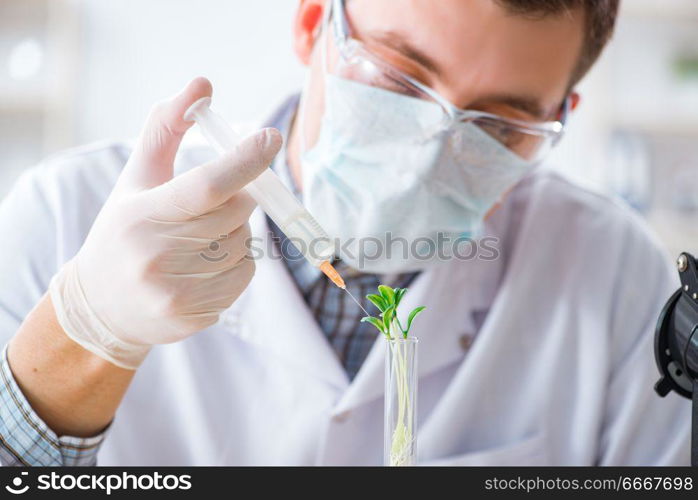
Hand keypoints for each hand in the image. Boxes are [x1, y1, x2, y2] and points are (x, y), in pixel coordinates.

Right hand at [49, 78, 282, 368]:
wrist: (102, 306)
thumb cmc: (125, 230)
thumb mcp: (137, 178)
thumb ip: (166, 127)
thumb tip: (202, 84)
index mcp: (141, 215)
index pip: (206, 185)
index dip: (244, 161)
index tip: (270, 138)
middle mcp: (157, 256)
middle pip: (236, 214)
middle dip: (242, 197)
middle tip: (221, 198)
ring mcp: (176, 292)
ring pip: (245, 245)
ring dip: (237, 232)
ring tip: (199, 239)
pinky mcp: (193, 315)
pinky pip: (244, 276)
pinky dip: (237, 262)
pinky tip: (204, 265)